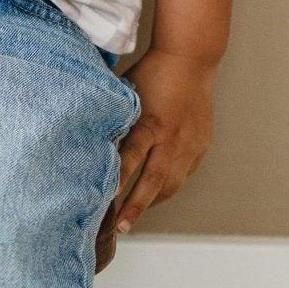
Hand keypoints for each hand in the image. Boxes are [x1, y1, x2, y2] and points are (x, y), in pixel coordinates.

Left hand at [113, 48, 216, 231]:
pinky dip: (168, 185)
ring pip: (171, 182)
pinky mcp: (200, 145)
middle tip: (121, 227)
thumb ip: (114, 118)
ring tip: (134, 215)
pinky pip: (183, 173)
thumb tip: (89, 139)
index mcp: (149, 121)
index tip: (104, 198)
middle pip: (153, 179)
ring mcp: (189, 143)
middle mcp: (170, 137)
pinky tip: (156, 192)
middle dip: (136, 205)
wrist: (190, 60)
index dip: (117, 179)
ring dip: (152, 201)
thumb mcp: (126, 93)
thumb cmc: (151, 73)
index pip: (131, 157)